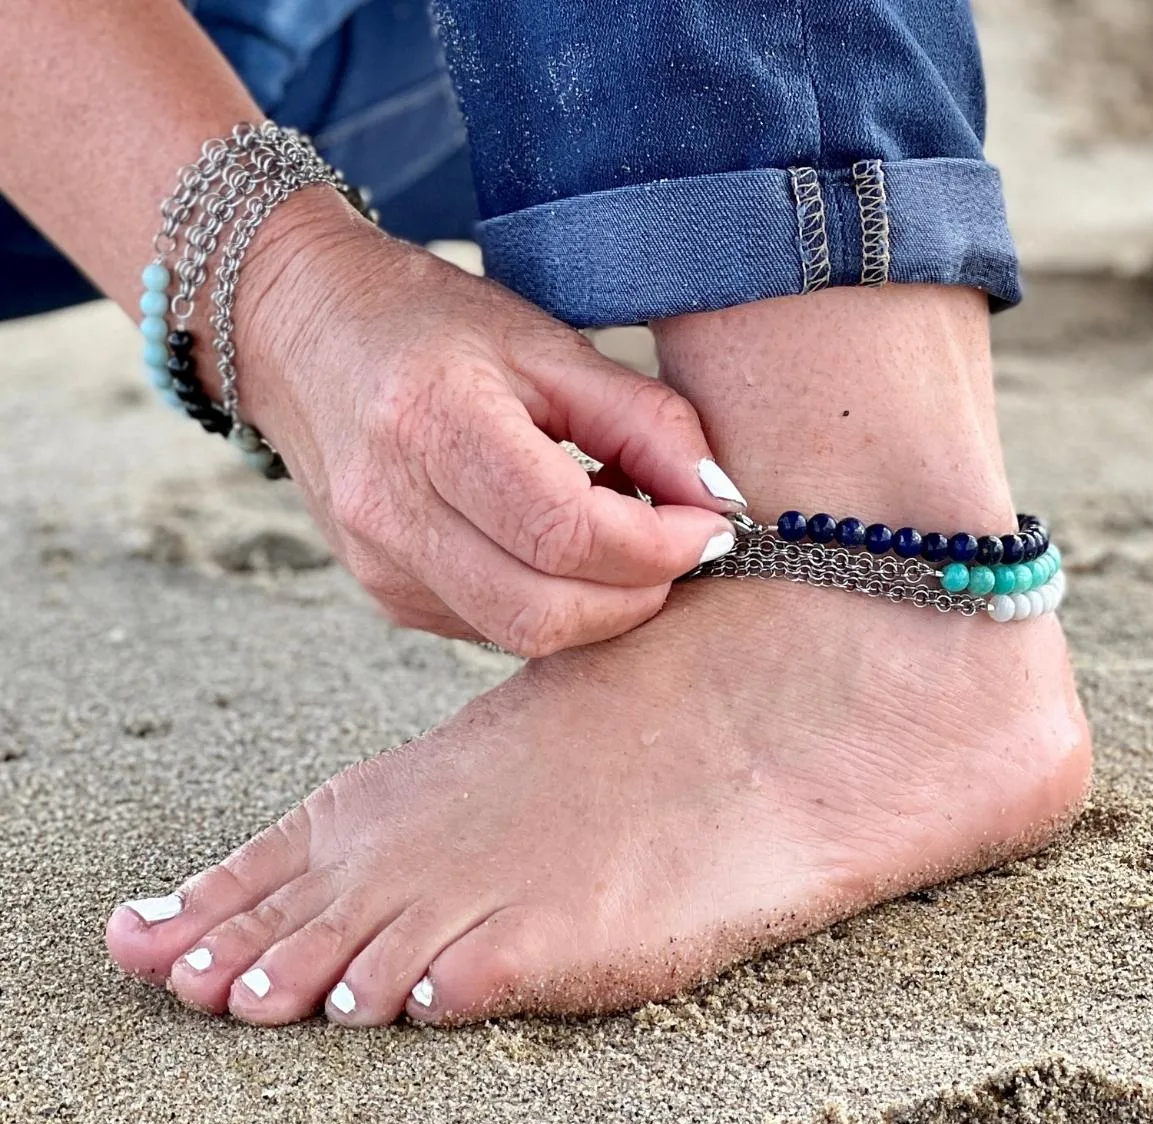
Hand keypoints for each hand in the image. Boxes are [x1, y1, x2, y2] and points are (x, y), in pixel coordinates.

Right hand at [234, 189, 743, 654]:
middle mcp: (392, 510)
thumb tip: (716, 498)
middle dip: (638, 595)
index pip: (565, 532)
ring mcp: (380, 565)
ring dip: (598, 605)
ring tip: (619, 538)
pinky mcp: (386, 594)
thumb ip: (642, 420)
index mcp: (432, 425)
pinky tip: (558, 550)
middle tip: (678, 546)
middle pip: (544, 612)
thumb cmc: (425, 323)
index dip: (658, 545)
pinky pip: (493, 629)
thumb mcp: (545, 343)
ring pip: (523, 635)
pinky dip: (551, 603)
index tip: (708, 524)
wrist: (301, 335)